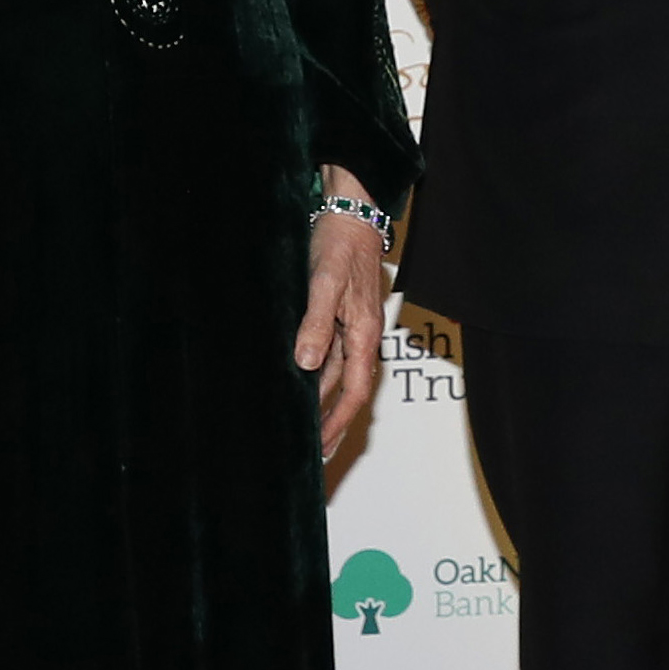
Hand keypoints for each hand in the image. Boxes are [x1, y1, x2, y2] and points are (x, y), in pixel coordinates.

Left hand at [296, 207, 387, 458]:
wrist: (351, 216)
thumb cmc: (339, 246)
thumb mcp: (324, 283)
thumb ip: (316, 323)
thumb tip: (306, 364)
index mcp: (364, 334)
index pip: (354, 391)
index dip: (339, 421)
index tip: (323, 445)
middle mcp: (362, 338)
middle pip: (349, 392)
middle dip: (334, 424)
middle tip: (316, 453)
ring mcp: (353, 330)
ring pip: (339, 377)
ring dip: (325, 405)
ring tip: (307, 430)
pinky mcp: (343, 319)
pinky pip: (332, 359)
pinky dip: (319, 379)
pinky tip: (304, 388)